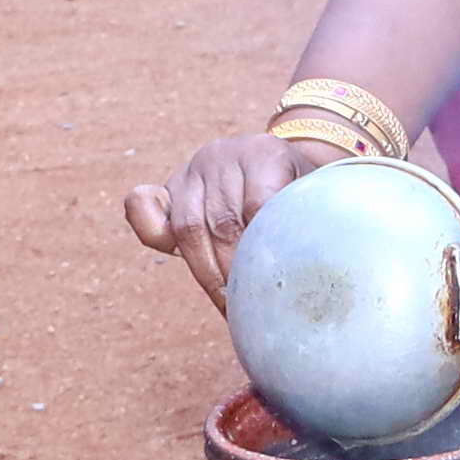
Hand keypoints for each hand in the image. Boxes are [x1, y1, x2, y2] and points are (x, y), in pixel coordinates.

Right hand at [122, 132, 322, 309]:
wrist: (281, 163)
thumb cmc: (300, 192)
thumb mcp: (316, 196)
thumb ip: (313, 221)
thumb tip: (312, 275)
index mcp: (265, 152)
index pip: (258, 207)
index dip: (264, 252)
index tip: (275, 288)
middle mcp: (222, 154)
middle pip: (223, 224)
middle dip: (236, 272)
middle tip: (252, 308)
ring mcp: (191, 170)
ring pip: (187, 228)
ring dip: (207, 272)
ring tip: (228, 303)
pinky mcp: (168, 186)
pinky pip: (143, 206)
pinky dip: (150, 234)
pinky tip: (182, 263)